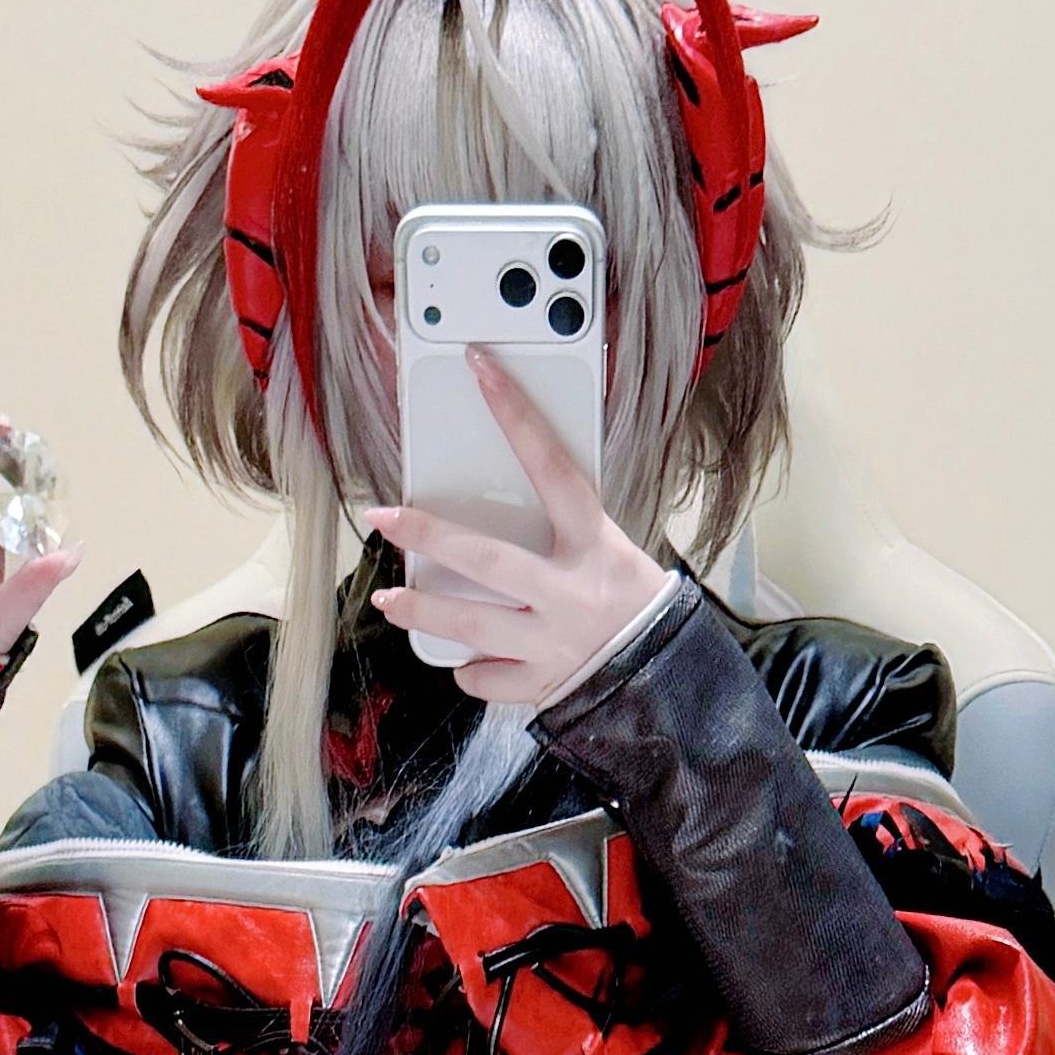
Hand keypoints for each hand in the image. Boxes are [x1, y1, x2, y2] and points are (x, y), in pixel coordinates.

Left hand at [371, 351, 674, 707]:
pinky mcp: (542, 684)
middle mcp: (571, 593)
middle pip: (485, 559)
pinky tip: (468, 656)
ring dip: (421, 609)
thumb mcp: (611, 554)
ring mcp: (554, 643)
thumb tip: (497, 511)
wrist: (671, 680)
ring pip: (470, 624)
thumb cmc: (635, 607)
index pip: (552, 467)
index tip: (481, 370)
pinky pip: (485, 676)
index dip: (516, 415)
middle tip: (383, 518)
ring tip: (389, 599)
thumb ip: (562, 534)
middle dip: (427, 537)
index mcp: (595, 547)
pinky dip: (470, 666)